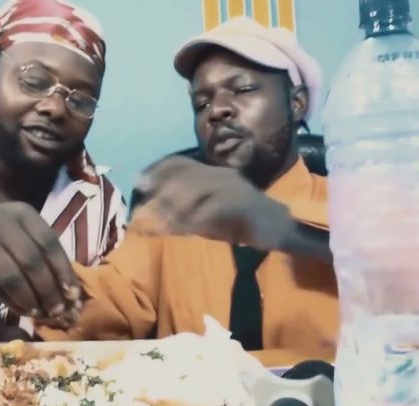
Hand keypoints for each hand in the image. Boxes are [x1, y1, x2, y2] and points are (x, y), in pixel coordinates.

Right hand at [0, 201, 82, 323]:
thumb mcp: (19, 234)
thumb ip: (41, 255)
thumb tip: (71, 293)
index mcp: (23, 213)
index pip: (50, 243)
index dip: (63, 271)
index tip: (73, 295)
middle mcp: (3, 220)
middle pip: (32, 261)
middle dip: (48, 290)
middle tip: (57, 311)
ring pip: (11, 276)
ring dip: (28, 299)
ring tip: (38, 313)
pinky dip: (8, 301)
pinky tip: (19, 310)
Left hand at [130, 156, 294, 249]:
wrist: (279, 229)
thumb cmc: (240, 223)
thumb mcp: (206, 218)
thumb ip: (182, 216)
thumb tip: (152, 219)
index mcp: (212, 173)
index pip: (181, 163)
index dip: (158, 171)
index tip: (140, 182)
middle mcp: (221, 174)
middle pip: (185, 177)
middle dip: (162, 195)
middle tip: (146, 214)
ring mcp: (234, 186)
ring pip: (197, 190)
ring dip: (176, 209)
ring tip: (162, 225)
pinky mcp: (244, 201)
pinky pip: (215, 207)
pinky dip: (197, 218)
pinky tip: (185, 230)